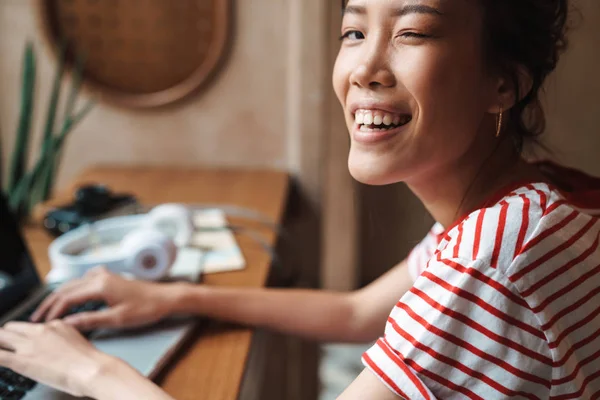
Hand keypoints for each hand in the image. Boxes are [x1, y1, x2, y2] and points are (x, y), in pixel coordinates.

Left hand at [0, 320, 115, 396]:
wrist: (92, 369)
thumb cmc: (90, 362)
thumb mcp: (78, 342)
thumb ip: (64, 340)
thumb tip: (57, 348)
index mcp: (56, 325)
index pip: (32, 327)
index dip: (25, 336)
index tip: (22, 342)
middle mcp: (41, 331)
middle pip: (12, 327)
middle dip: (6, 336)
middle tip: (4, 344)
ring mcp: (30, 345)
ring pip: (1, 336)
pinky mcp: (22, 361)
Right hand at [31, 267, 181, 330]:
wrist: (166, 297)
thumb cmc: (146, 309)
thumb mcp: (118, 319)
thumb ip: (91, 320)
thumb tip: (67, 324)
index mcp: (100, 285)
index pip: (67, 298)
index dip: (53, 311)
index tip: (43, 324)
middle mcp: (99, 276)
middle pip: (66, 288)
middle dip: (50, 303)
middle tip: (37, 318)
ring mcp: (104, 274)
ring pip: (73, 284)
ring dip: (59, 296)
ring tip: (49, 311)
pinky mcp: (109, 277)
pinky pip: (83, 281)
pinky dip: (72, 290)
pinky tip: (70, 298)